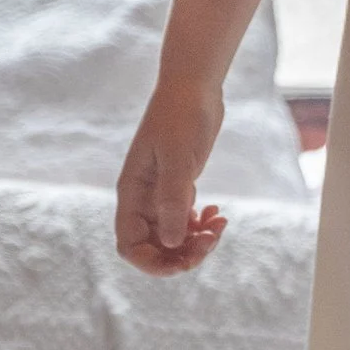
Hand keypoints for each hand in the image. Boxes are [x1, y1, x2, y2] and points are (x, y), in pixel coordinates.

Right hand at [115, 78, 228, 273]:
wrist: (194, 86)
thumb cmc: (182, 116)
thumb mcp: (179, 158)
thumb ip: (172, 200)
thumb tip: (171, 242)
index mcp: (133, 193)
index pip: (129, 245)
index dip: (152, 263)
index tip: (184, 261)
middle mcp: (143, 198)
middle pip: (154, 246)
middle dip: (182, 253)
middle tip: (211, 240)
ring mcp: (160, 194)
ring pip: (172, 236)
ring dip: (196, 240)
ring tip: (219, 225)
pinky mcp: (178, 186)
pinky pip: (185, 220)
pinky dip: (201, 225)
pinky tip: (218, 214)